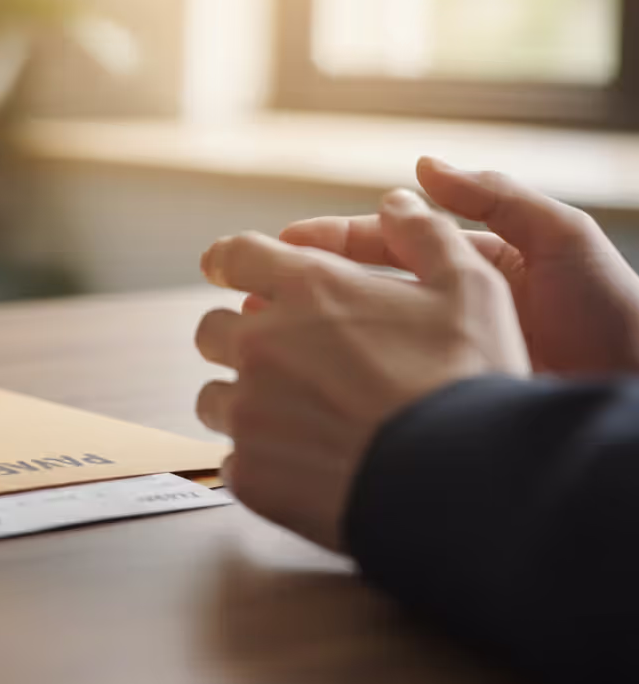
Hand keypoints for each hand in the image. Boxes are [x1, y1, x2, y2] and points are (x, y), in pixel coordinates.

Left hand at [196, 190, 529, 550]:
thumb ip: (427, 236)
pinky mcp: (247, 471)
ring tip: (298, 420)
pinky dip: (261, 460)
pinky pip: (232, 459)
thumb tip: (398, 201)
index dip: (229, 261)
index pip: (235, 255)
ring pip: (214, 398)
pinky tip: (306, 467)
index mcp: (307, 290)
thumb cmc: (469, 381)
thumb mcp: (471, 288)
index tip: (226, 270)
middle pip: (212, 330)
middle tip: (284, 361)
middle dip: (239, 339)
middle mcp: (261, 344)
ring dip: (244, 401)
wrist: (462, 482)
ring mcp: (248, 411)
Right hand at [281, 157, 638, 374]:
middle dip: (306, 286)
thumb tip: (423, 167)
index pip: (385, 243)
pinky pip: (380, 388)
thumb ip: (494, 198)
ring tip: (264, 332)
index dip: (332, 240)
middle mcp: (445, 313)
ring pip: (361, 340)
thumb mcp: (562, 240)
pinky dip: (340, 383)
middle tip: (254, 288)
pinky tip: (304, 383)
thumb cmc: (614, 316)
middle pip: (360, 290)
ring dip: (312, 334)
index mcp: (468, 268)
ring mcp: (438, 360)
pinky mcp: (438, 403)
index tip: (283, 242)